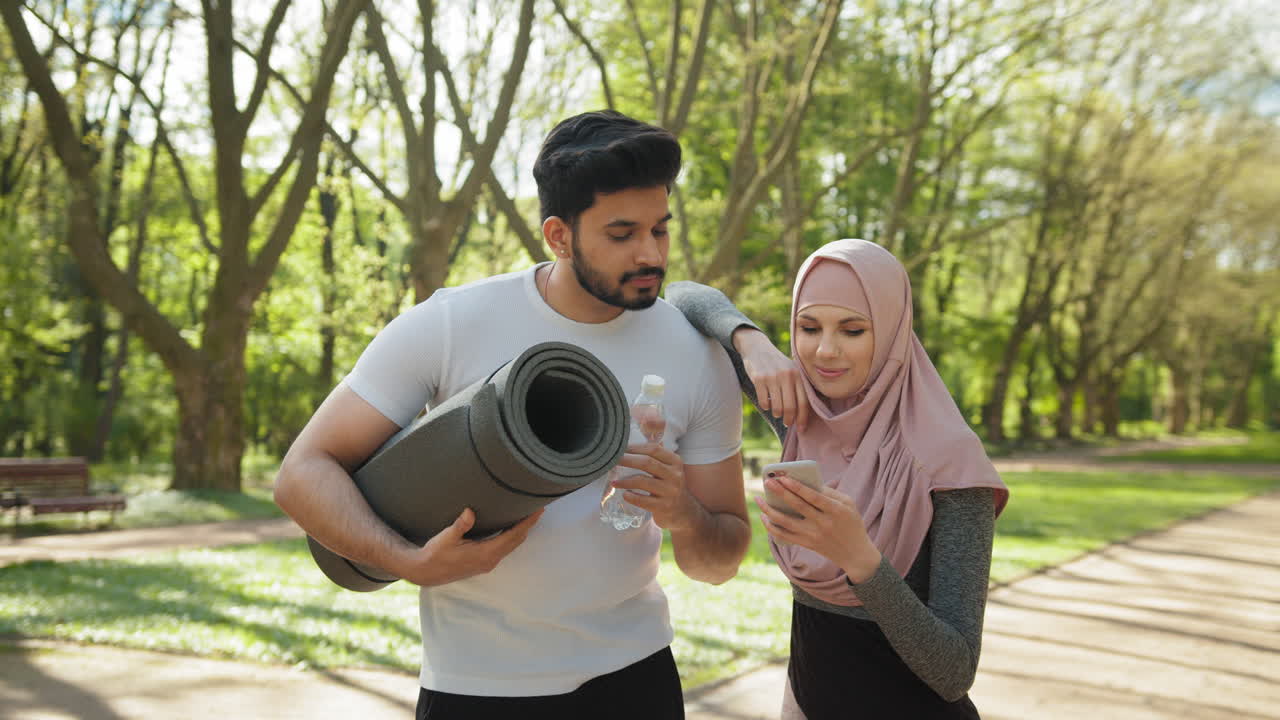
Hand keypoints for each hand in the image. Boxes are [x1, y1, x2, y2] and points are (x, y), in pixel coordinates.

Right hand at [393, 507, 542, 586]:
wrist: (426, 572)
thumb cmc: (435, 553)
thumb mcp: (446, 538)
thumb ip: (460, 525)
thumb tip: (470, 512)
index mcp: (485, 554)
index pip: (513, 536)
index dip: (527, 523)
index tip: (538, 511)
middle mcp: (490, 560)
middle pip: (516, 541)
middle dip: (528, 525)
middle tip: (538, 508)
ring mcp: (487, 563)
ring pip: (511, 545)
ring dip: (521, 532)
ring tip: (529, 516)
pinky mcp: (483, 563)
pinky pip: (504, 548)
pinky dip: (512, 537)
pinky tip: (512, 528)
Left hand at [612, 442, 700, 531]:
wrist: (683, 512)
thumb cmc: (669, 485)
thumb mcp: (668, 468)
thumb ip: (656, 454)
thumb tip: (636, 438)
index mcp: (675, 462)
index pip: (654, 449)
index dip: (635, 448)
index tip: (621, 449)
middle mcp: (675, 475)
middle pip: (647, 463)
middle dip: (627, 460)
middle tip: (612, 461)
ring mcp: (670, 492)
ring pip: (643, 481)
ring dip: (625, 481)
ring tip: (614, 482)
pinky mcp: (664, 507)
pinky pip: (643, 500)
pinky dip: (632, 497)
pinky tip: (625, 495)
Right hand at [732, 328, 808, 429]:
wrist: (757, 347)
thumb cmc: (777, 364)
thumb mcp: (791, 370)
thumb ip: (798, 386)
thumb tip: (802, 413)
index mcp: (798, 375)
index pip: (804, 402)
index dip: (803, 418)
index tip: (801, 429)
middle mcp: (787, 376)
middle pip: (791, 407)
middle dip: (789, 419)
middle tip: (787, 423)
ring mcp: (773, 377)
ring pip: (777, 406)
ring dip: (777, 414)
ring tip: (776, 413)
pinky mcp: (759, 379)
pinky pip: (764, 401)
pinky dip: (765, 406)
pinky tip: (766, 404)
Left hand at [753, 473, 880, 582]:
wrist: (855, 553)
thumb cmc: (851, 523)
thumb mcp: (848, 504)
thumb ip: (830, 492)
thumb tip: (805, 483)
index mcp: (835, 510)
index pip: (812, 497)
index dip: (796, 487)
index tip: (783, 477)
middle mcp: (823, 524)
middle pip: (797, 506)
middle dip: (780, 492)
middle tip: (767, 482)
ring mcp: (813, 536)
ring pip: (786, 523)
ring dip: (769, 510)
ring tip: (758, 499)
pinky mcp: (806, 544)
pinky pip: (784, 536)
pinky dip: (772, 527)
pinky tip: (764, 516)